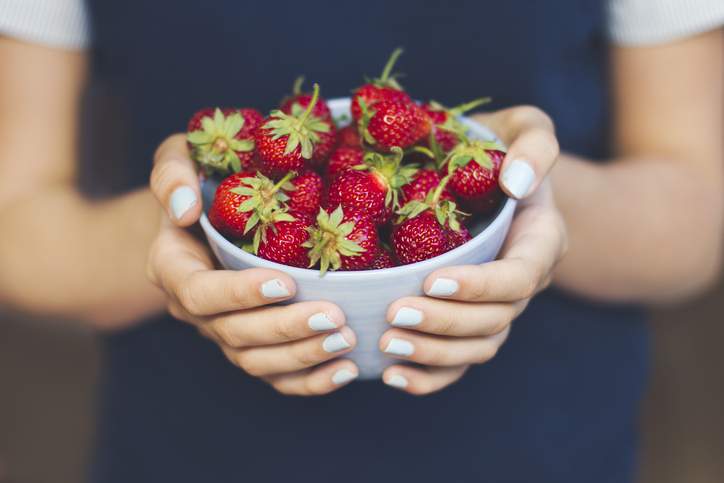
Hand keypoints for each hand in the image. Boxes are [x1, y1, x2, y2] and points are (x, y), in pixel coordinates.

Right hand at [147, 134, 359, 394]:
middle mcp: (196, 310)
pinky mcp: (254, 346)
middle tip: (333, 316)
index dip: (238, 294)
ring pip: (256, 362)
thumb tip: (187, 209)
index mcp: (173, 268)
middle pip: (235, 334)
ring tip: (346, 339)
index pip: (199, 293)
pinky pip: (276, 377)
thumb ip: (173, 173)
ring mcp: (224, 332)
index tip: (284, 282)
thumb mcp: (180, 157)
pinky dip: (310, 381)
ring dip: (302, 356)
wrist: (212, 211)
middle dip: (285, 329)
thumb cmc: (203, 177)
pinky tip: (346, 369)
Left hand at [380, 106, 566, 394]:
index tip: (433, 278)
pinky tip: (390, 375)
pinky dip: (429, 377)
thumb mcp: (526, 127)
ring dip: (433, 353)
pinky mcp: (468, 321)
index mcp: (538, 241)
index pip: (519, 278)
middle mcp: (521, 282)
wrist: (488, 175)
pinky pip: (457, 363)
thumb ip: (534, 145)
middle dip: (445, 323)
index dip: (481, 287)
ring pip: (476, 349)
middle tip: (394, 314)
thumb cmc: (500, 146)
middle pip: (494, 322)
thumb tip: (517, 183)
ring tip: (387, 344)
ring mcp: (495, 307)